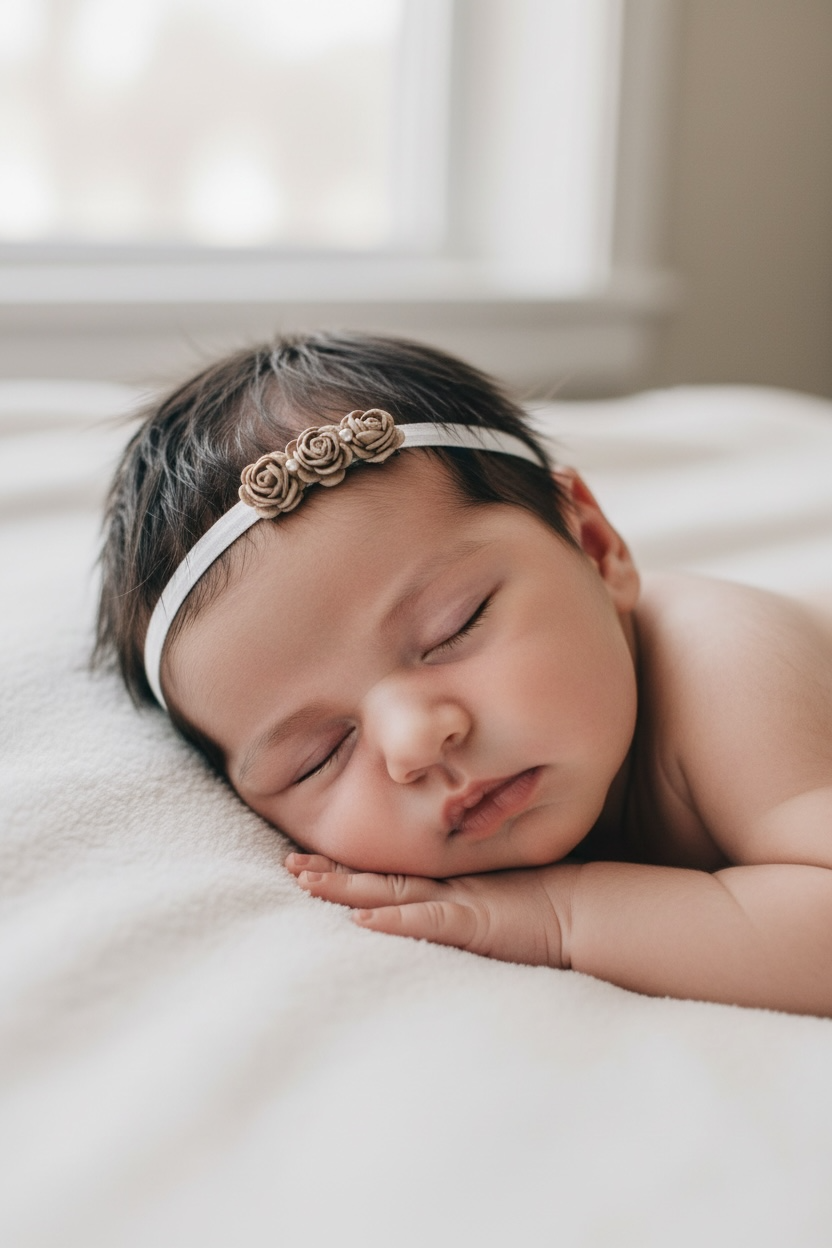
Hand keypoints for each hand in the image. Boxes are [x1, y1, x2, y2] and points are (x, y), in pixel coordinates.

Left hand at [285, 852, 575, 966]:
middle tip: (288, 863)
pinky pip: (424, 921)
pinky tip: (362, 918)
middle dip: (330, 873)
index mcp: (445, 888)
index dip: (347, 870)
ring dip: (345, 888)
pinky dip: (392, 919)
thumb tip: (430, 906)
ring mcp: (456, 903)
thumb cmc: (544, 909)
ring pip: (388, 893)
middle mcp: (443, 891)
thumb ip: (466, 901)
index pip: (386, 877)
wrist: (585, 912)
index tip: (308, 863)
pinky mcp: (471, 922)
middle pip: (376, 879)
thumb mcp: (495, 903)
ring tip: (305, 881)